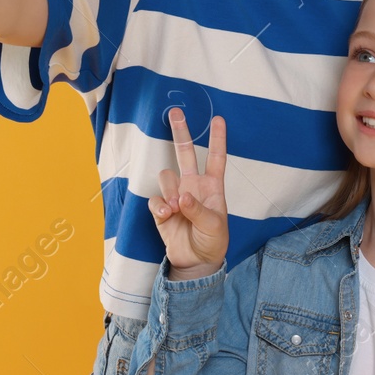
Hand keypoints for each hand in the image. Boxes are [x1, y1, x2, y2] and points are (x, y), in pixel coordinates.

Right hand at [149, 109, 228, 277]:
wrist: (196, 262)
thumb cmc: (212, 241)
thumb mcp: (214, 226)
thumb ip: (198, 210)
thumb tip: (182, 197)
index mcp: (212, 187)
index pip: (216, 158)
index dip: (217, 139)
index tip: (218, 119)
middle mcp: (193, 186)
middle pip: (185, 154)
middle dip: (180, 133)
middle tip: (175, 112)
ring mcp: (176, 196)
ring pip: (166, 175)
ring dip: (169, 189)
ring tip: (175, 208)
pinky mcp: (162, 209)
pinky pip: (155, 199)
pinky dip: (160, 207)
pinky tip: (167, 216)